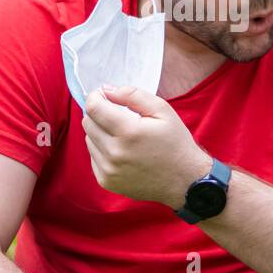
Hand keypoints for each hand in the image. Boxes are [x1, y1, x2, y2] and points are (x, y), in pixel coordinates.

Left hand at [81, 85, 210, 207]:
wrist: (184, 182)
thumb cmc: (176, 143)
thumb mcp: (162, 110)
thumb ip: (132, 95)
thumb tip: (106, 90)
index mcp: (128, 132)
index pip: (93, 108)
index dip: (95, 96)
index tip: (104, 95)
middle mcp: (114, 153)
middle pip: (87, 122)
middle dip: (98, 113)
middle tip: (117, 114)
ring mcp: (108, 170)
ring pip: (89, 139)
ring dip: (100, 132)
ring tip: (123, 134)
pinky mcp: (106, 181)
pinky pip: (93, 156)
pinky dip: (102, 149)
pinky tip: (122, 151)